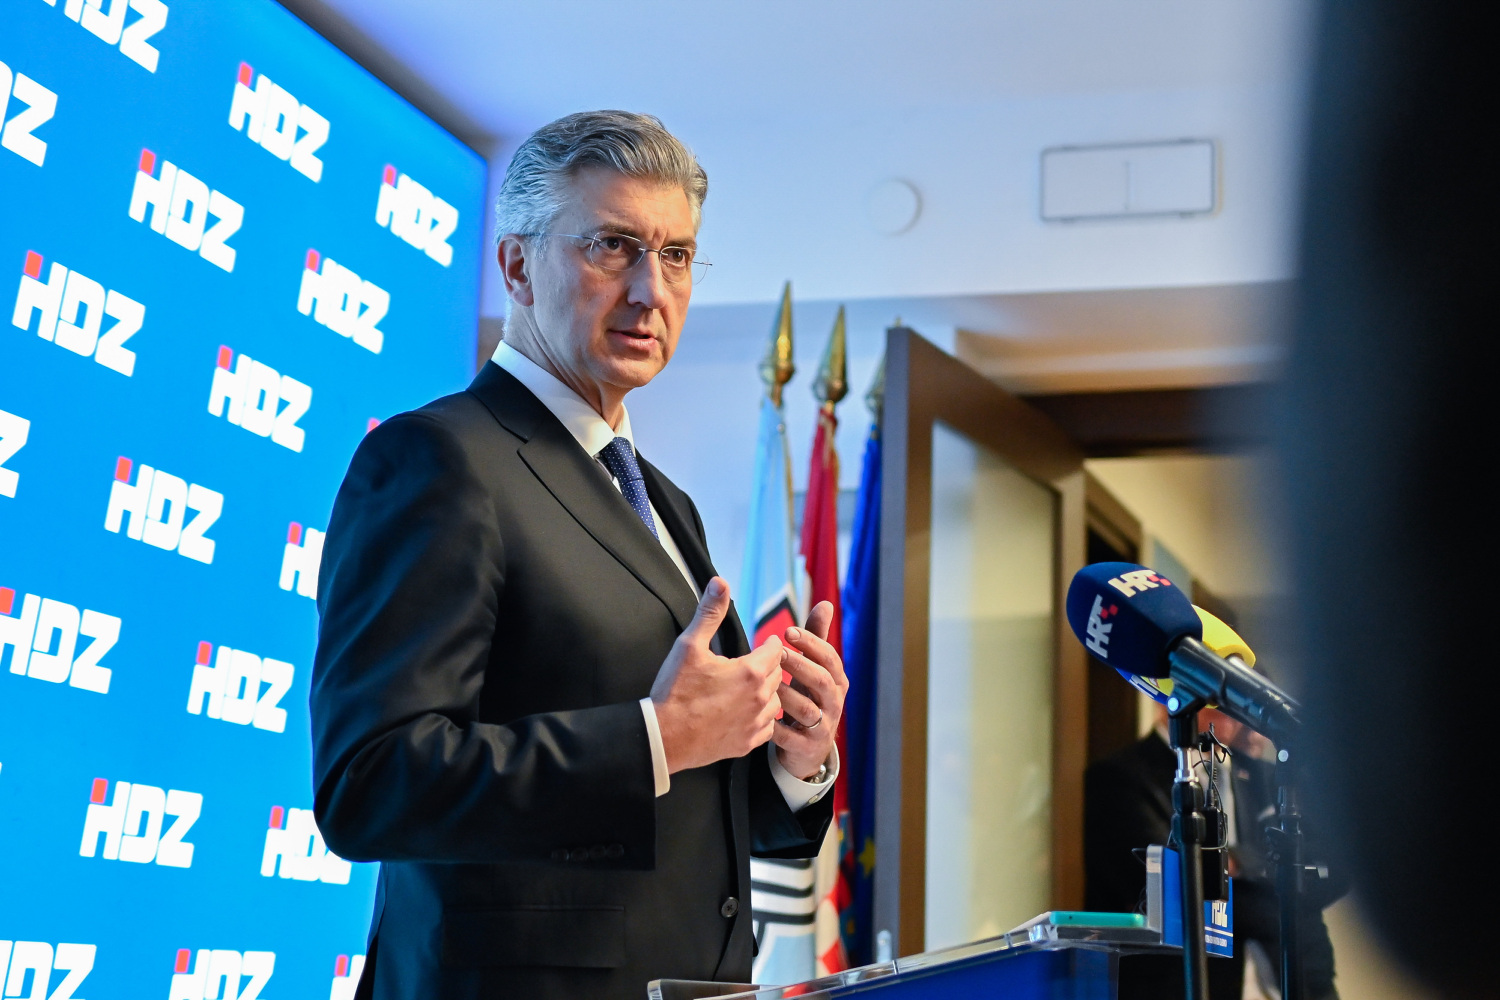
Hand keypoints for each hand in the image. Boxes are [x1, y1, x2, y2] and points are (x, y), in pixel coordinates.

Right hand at [651, 577, 783, 772]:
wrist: (664, 737)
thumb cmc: (675, 691)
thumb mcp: (689, 645)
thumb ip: (709, 613)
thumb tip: (720, 582)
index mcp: (751, 671)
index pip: (776, 650)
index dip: (770, 644)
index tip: (765, 642)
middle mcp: (760, 698)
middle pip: (777, 674)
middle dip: (768, 666)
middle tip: (754, 663)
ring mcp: (755, 724)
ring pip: (775, 701)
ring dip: (766, 693)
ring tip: (749, 688)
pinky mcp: (747, 744)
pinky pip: (766, 728)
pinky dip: (760, 719)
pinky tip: (745, 713)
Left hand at [772, 601, 847, 779]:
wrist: (808, 748)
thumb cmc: (808, 698)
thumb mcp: (814, 669)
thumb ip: (817, 638)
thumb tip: (826, 604)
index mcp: (837, 680)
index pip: (830, 658)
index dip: (811, 643)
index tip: (788, 631)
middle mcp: (834, 702)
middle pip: (823, 681)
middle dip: (800, 665)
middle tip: (776, 654)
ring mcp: (823, 726)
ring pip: (807, 709)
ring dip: (786, 694)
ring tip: (766, 683)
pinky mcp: (807, 747)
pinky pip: (791, 737)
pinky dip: (776, 726)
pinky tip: (759, 714)